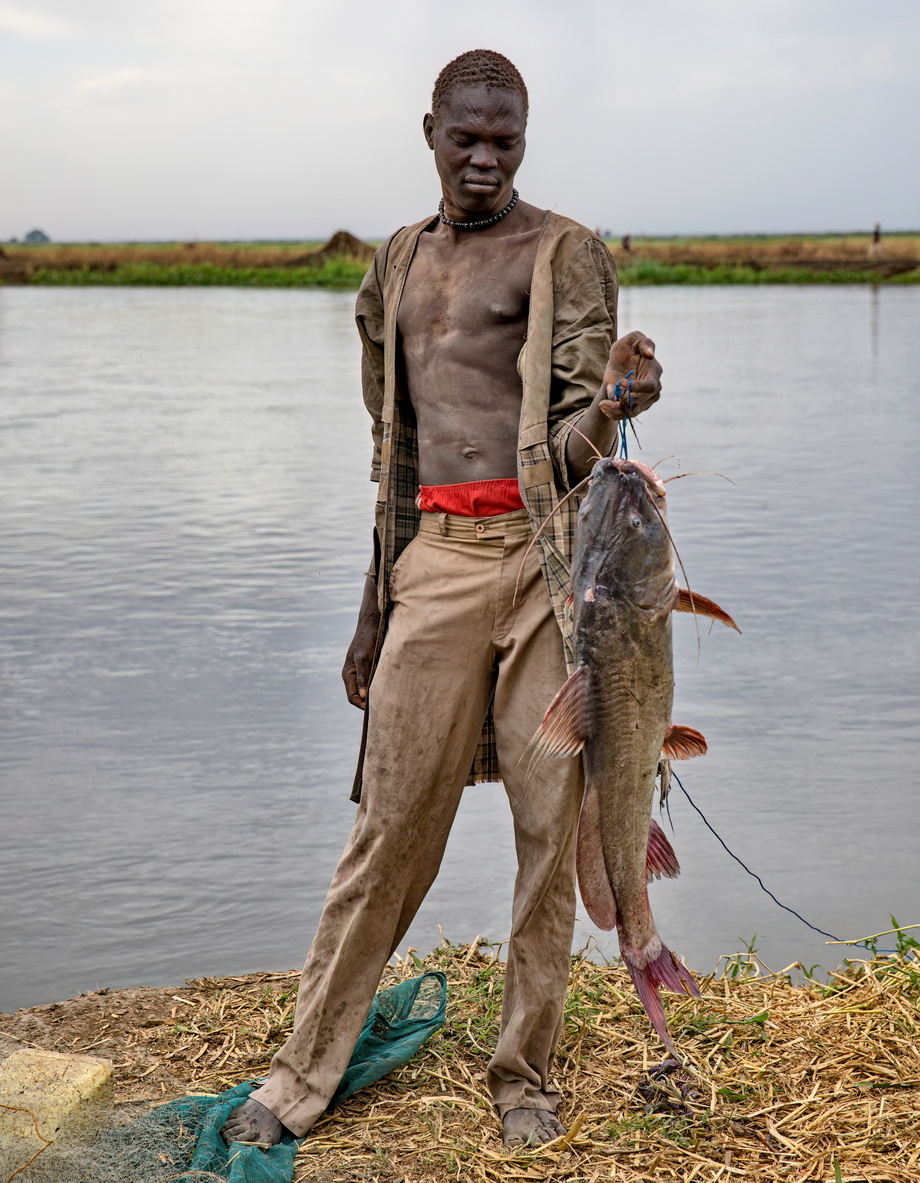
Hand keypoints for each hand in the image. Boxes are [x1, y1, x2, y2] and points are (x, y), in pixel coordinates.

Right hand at [342, 580, 380, 709]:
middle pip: (360, 696)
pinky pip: (376, 681)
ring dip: (377, 694)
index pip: (352, 697)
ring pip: (369, 689)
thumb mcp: (363, 656)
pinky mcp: (373, 666)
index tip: (374, 709)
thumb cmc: (367, 637)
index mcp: (349, 674)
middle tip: (385, 708)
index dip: (361, 706)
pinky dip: (382, 686)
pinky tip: (393, 687)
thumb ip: (362, 675)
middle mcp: (355, 674)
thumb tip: (362, 696)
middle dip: (370, 703)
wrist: (374, 620)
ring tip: (390, 699)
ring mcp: (364, 670)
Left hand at [599, 330, 661, 420]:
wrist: (618, 362)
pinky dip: (614, 413)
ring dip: (616, 411)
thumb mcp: (634, 339)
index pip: (650, 386)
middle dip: (623, 404)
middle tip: (605, 404)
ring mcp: (646, 399)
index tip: (621, 383)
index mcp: (654, 372)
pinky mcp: (636, 406)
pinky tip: (604, 407)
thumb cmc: (628, 348)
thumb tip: (650, 354)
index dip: (637, 387)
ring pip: (632, 411)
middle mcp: (653, 388)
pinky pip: (626, 414)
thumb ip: (644, 343)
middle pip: (640, 403)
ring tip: (603, 406)